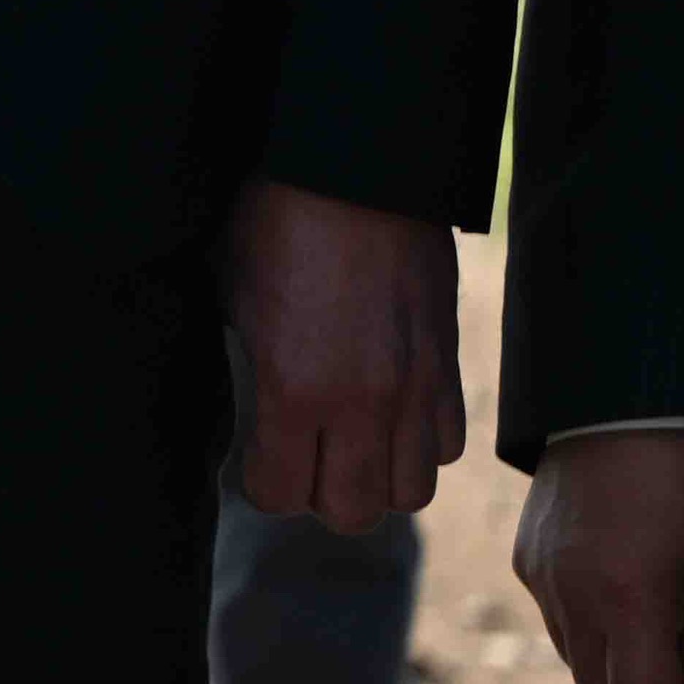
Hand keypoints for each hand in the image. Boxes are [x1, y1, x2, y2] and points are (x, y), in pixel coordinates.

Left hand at [222, 179, 464, 533]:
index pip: (281, 492)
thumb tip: (249, 414)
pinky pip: (446, 446)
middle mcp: (363, 403)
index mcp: (295, 389)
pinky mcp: (448, 367)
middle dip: (318, 493)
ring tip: (347, 443)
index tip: (250, 462)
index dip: (259, 483)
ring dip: (374, 478)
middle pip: (353, 512)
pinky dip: (416, 445)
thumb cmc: (275, 222)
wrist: (357, 171)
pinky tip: (387, 414)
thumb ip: (248, 369)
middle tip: (299, 457)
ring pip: (410, 492)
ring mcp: (415, 389)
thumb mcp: (235, 297)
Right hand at [519, 427, 683, 683]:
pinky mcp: (528, 554)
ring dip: (621, 674)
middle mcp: (571, 596)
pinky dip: (596, 632)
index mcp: (627, 602)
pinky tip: (631, 594)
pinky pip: (559, 620)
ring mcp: (541, 574)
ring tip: (669, 637)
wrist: (630, 390)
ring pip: (578, 664)